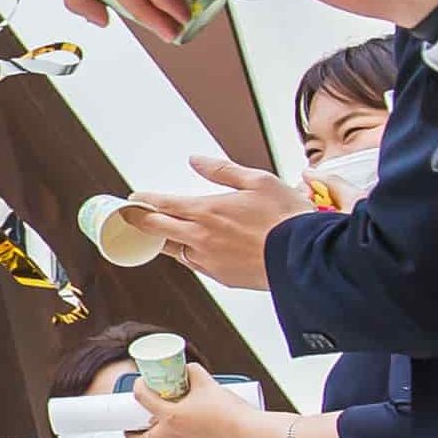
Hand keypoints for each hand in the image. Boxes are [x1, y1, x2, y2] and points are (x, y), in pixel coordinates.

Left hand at [127, 152, 306, 288]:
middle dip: (139, 221)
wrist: (307, 258)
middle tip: (131, 216)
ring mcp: (208, 260)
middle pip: (156, 229)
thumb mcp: (259, 181)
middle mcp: (201, 237)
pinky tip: (193, 248)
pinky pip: (194, 264)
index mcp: (206, 211)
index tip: (133, 199)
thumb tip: (197, 160)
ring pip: (173, 249)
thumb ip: (223, 170)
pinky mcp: (220, 276)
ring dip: (163, 239)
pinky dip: (187, 254)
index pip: (161, 204)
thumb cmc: (287, 220)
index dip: (143, 200)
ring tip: (159, 232)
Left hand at [130, 362, 267, 437]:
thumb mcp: (207, 382)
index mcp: (170, 415)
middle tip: (128, 432)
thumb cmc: (228, 408)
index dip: (137, 388)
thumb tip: (185, 368)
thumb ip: (192, 372)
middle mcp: (172, 434)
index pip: (142, 399)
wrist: (249, 430)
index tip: (139, 385)